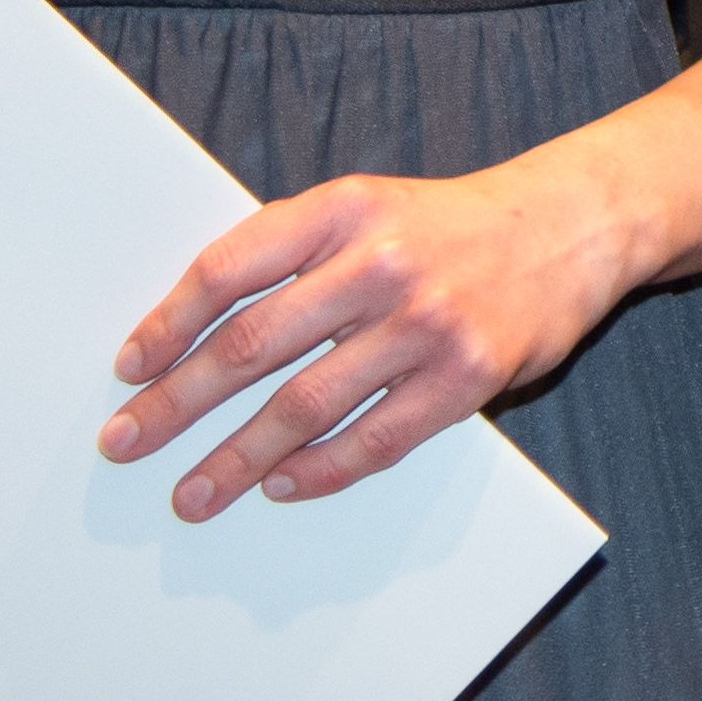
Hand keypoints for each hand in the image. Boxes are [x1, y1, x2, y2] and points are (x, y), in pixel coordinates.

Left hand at [102, 159, 637, 518]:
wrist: (574, 226)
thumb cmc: (451, 227)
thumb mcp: (369, 209)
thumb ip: (295, 253)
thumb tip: (196, 336)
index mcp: (344, 208)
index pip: (230, 268)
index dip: (170, 323)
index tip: (130, 368)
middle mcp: (381, 261)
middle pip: (252, 345)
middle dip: (178, 403)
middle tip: (127, 442)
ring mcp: (427, 321)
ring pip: (304, 405)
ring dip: (235, 458)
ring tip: (193, 492)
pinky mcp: (469, 374)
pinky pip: (376, 439)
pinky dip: (319, 470)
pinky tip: (283, 484)